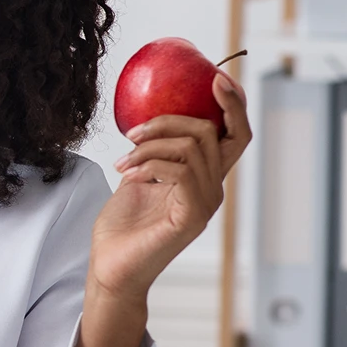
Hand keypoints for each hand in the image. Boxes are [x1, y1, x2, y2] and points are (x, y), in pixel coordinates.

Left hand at [93, 72, 252, 301]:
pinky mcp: (191, 217)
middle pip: (212, 132)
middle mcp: (212, 190)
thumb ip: (153, 151)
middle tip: (133, 132)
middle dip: (170, 120)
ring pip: (192, 147)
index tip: (217, 78)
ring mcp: (205, 204)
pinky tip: (127, 173)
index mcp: (204, 178)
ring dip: (150, 146)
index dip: (234, 105)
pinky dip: (149, 164)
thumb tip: (147, 119)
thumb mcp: (137, 176)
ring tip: (122, 161)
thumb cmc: (122, 228)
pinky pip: (180, 171)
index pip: (235, 136)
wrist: (111, 268)